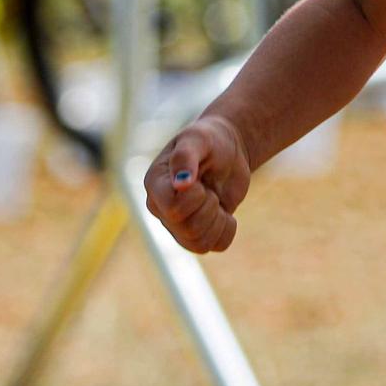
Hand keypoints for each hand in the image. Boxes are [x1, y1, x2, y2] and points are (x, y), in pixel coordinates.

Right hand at [143, 114, 251, 253]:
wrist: (229, 149)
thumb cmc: (209, 140)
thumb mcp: (198, 138)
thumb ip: (185, 157)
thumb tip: (180, 184)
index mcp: (156, 185)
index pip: (173, 210)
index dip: (195, 198)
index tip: (200, 179)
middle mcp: (162, 209)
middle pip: (189, 229)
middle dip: (209, 207)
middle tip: (210, 188)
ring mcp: (179, 225)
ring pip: (200, 244)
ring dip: (218, 220)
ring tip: (215, 198)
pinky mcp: (198, 233)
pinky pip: (215, 246)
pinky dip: (227, 229)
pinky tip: (224, 212)